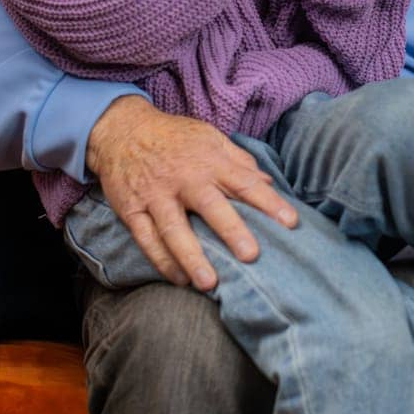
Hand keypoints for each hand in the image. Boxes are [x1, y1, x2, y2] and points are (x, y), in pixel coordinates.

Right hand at [86, 96, 299, 290]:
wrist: (122, 129)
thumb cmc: (175, 137)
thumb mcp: (210, 138)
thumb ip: (240, 161)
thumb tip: (269, 184)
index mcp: (209, 161)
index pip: (244, 183)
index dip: (269, 203)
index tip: (291, 222)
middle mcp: (185, 179)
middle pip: (211, 206)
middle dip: (232, 231)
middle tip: (252, 255)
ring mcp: (156, 195)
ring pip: (175, 229)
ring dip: (192, 257)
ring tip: (210, 283)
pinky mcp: (132, 210)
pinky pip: (147, 239)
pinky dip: (162, 261)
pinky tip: (179, 279)